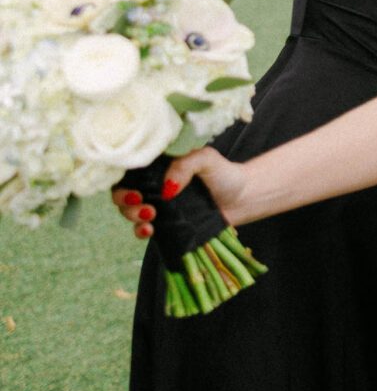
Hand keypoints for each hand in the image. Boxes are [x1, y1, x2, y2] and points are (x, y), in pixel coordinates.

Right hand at [110, 147, 245, 234]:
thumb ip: (185, 164)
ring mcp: (157, 205)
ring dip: (131, 215)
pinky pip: (142, 229)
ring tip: (150, 214)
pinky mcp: (164, 224)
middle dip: (123, 198)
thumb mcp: (206, 159)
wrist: (243, 198)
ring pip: (128, 211)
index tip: (130, 182)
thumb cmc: (224, 174)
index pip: (129, 168)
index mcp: (159, 165)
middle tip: (138, 200)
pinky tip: (150, 230)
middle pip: (121, 191)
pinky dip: (139, 231)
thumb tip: (166, 187)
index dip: (121, 175)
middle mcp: (154, 184)